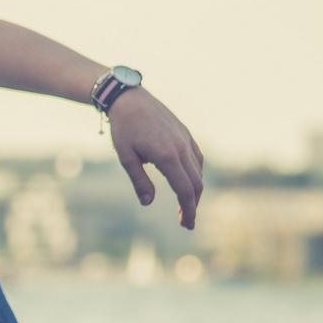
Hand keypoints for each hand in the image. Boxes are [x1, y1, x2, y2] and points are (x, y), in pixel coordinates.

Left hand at [107, 87, 204, 228]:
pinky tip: (188, 181)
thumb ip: (139, 181)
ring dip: (195, 190)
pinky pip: (197, 157)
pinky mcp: (185, 132)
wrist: (128, 98)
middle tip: (186, 222)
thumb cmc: (124, 128)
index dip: (189, 210)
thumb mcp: (126, 157)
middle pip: (196, 183)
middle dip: (193, 205)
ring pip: (198, 170)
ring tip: (185, 205)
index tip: (187, 225)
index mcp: (167, 156)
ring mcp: (185, 138)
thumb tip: (148, 203)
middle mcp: (181, 147)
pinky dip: (196, 173)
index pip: (185, 190)